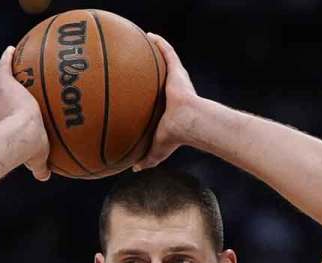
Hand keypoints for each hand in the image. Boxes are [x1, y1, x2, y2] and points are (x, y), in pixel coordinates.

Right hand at [0, 46, 49, 180]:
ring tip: (5, 63)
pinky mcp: (7, 83)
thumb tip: (45, 177)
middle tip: (0, 82)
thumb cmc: (28, 149)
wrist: (22, 135)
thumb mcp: (35, 159)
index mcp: (0, 120)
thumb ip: (39, 167)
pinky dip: (6, 57)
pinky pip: (5, 65)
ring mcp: (0, 93)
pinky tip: (11, 49)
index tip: (0, 104)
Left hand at [132, 34, 203, 171]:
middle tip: (134, 67)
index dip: (146, 95)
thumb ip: (147, 158)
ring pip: (163, 62)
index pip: (154, 100)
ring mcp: (175, 80)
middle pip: (157, 78)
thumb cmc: (174, 136)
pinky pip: (167, 52)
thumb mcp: (156, 150)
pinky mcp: (177, 71)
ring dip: (154, 53)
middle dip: (148, 72)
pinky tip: (149, 35)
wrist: (188, 122)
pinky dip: (159, 43)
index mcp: (165, 108)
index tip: (135, 93)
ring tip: (139, 44)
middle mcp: (170, 92)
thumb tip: (135, 169)